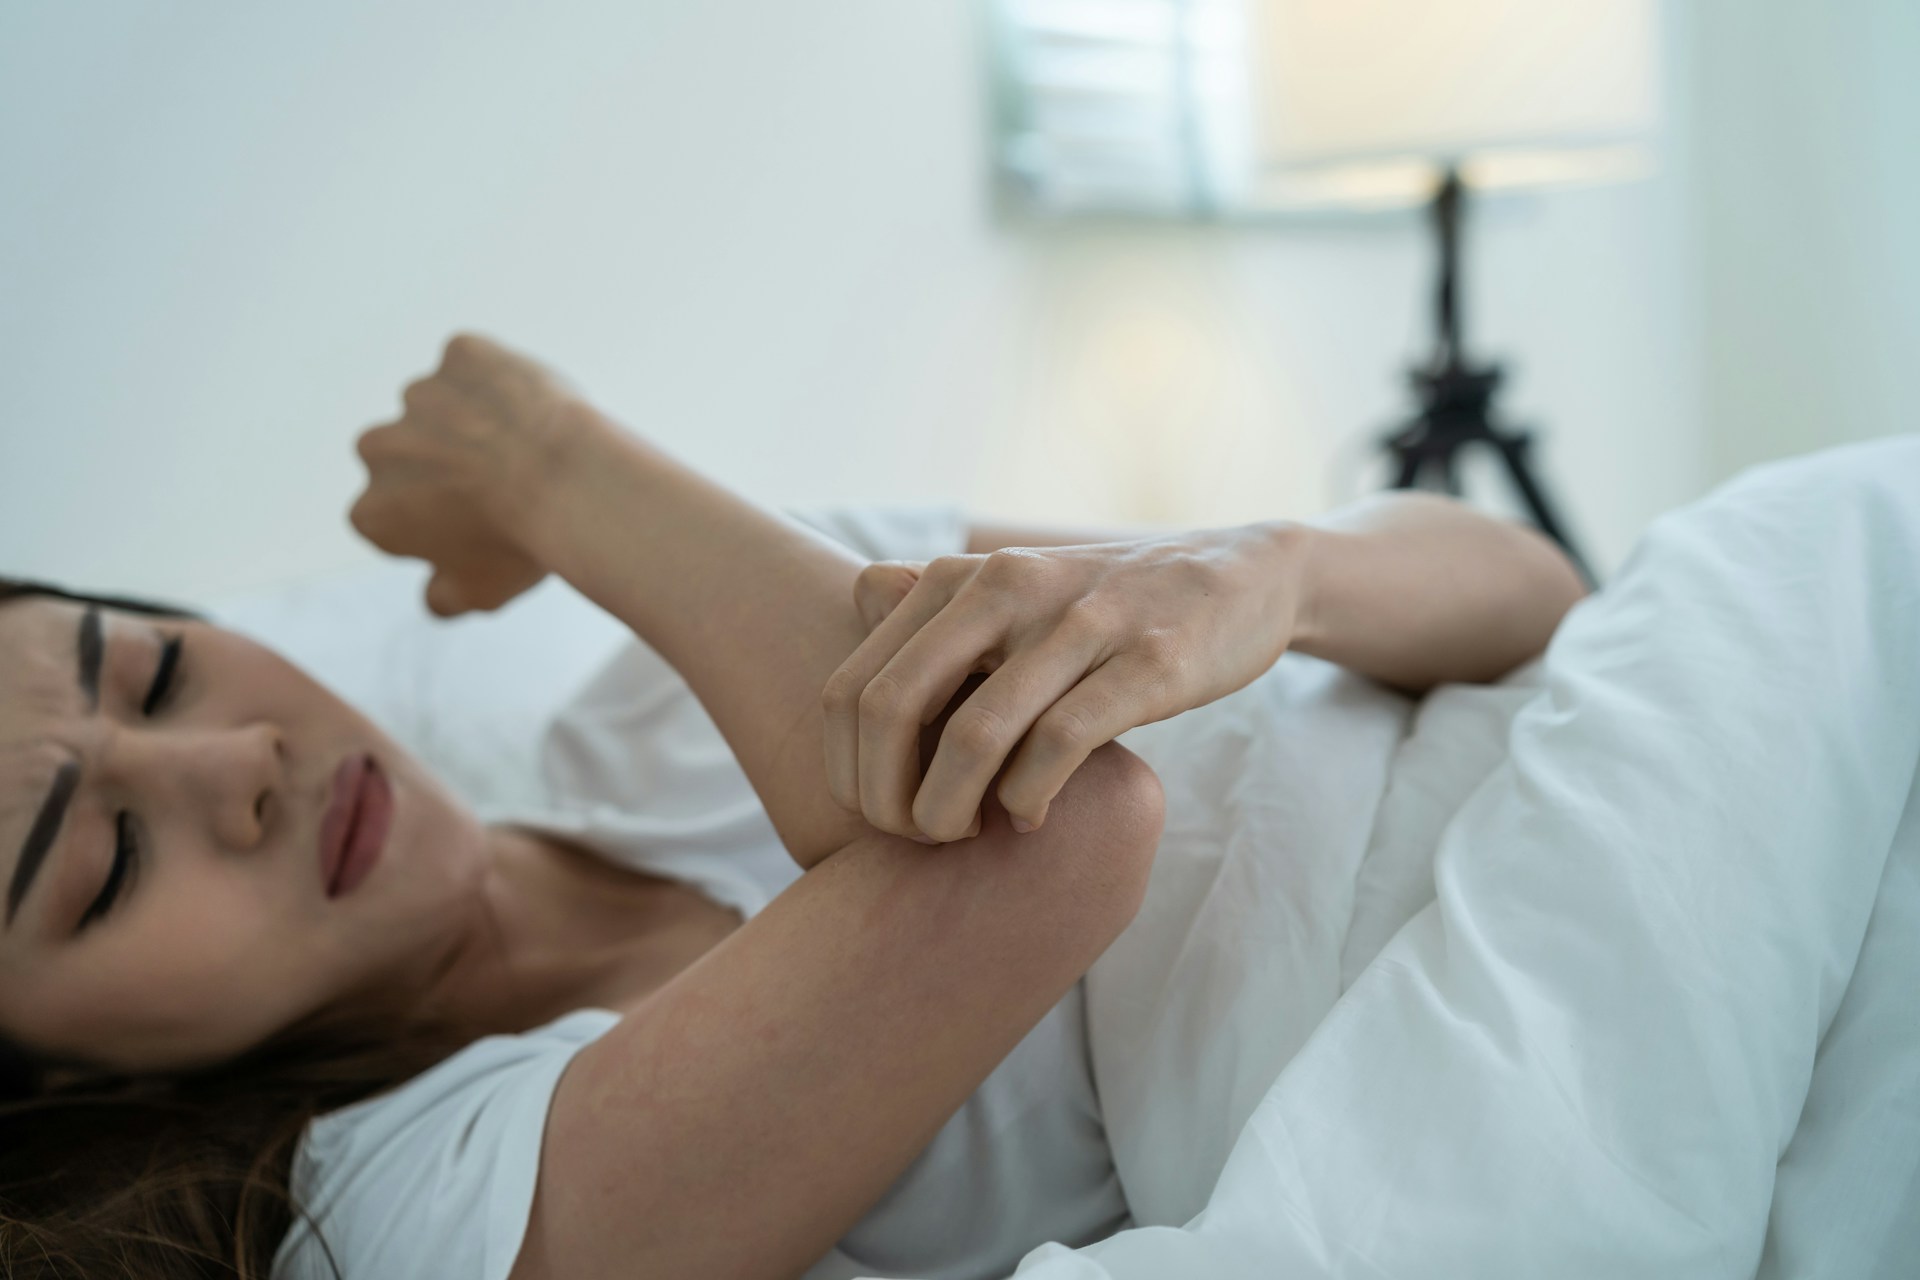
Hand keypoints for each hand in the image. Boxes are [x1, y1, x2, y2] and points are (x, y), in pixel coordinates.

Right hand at [349, 333, 590, 616]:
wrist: (567, 480)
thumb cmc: (522, 544)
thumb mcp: (480, 593)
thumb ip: (443, 598)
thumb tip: (435, 598)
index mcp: (373, 510)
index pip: (393, 516)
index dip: (436, 520)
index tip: (475, 524)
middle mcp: (379, 448)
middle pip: (408, 456)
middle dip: (443, 465)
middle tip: (501, 484)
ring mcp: (420, 395)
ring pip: (441, 407)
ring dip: (470, 420)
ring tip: (526, 449)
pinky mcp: (462, 354)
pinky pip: (476, 365)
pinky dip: (499, 380)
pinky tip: (532, 408)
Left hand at [822, 525, 1308, 841]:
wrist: (1239, 577)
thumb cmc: (1102, 608)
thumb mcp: (1013, 591)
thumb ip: (931, 599)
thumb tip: (859, 597)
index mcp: (958, 579)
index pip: (850, 689)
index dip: (846, 773)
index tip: (877, 815)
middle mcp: (1007, 587)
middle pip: (890, 710)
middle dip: (886, 800)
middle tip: (916, 837)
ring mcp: (1079, 622)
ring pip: (972, 735)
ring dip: (951, 811)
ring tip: (967, 834)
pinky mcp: (1149, 661)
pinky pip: (1059, 744)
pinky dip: (1028, 799)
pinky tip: (1031, 819)